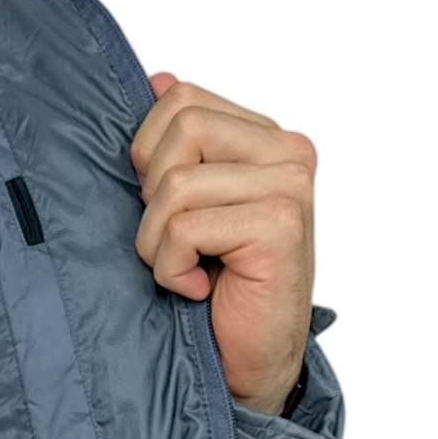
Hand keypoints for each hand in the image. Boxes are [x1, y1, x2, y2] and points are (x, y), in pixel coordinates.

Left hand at [130, 73, 315, 414]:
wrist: (243, 359)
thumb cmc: (212, 283)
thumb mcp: (182, 206)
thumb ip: (176, 145)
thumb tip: (155, 78)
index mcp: (264, 137)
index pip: (180, 99)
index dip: (148, 154)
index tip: (164, 205)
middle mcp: (288, 152)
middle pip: (179, 128)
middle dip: (150, 194)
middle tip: (175, 241)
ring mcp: (290, 186)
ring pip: (176, 184)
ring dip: (157, 241)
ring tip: (186, 268)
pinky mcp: (280, 225)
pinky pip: (185, 226)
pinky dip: (172, 267)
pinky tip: (199, 286)